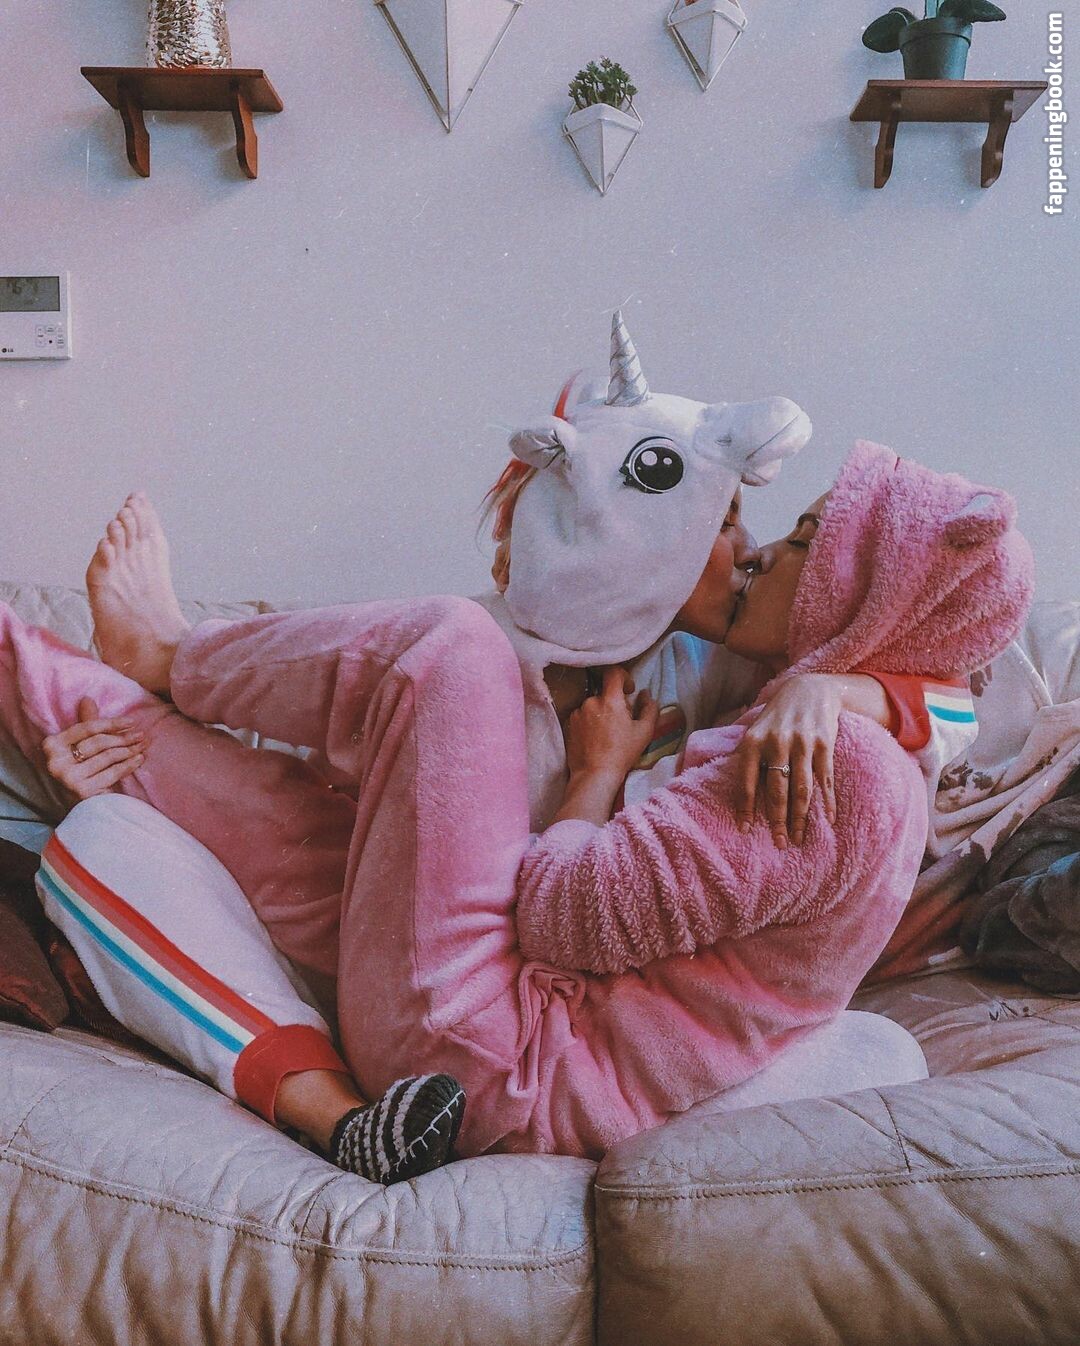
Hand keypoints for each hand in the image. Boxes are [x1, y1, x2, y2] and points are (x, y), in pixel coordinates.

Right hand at [42, 697, 146, 803]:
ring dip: (129, 750)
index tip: (132, 721)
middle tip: (142, 735)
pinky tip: (139, 759)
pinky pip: (112, 773)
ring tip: (143, 745)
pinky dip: (128, 765)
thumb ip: (86, 724)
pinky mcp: (81, 791)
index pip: (87, 728)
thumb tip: (87, 699)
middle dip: (123, 737)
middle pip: (99, 742)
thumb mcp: (80, 746)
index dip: (111, 723)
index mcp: (51, 745)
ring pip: (107, 757)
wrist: (81, 806)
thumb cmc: (82, 770)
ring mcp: (67, 777)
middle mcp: (55, 761)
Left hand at [564, 666, 659, 782]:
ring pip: (593, 705)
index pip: (613, 672)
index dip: (623, 676)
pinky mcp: (569, 724)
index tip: (628, 690)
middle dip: (614, 702)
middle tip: (621, 722)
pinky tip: (595, 738)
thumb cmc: (622, 753)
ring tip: (607, 734)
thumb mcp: (644, 732)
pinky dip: (590, 722)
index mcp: (610, 700)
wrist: (594, 774)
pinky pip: (582, 715)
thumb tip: (645, 694)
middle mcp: (590, 702)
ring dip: (601, 712)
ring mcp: (577, 713)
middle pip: (604, 692)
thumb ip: (649, 708)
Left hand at [732, 674, 839, 847]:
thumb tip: (739, 794)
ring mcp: (802, 744)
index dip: (745, 809)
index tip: (745, 830)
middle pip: (776, 791)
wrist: (810, 688)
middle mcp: (776, 743)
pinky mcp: (824, 744)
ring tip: (800, 838)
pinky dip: (826, 802)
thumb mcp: (756, 730)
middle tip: (780, 843)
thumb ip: (749, 757)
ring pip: (801, 789)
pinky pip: (825, 779)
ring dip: (801, 818)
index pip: (746, 782)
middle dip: (777, 820)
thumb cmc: (778, 716)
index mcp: (753, 741)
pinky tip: (827, 819)